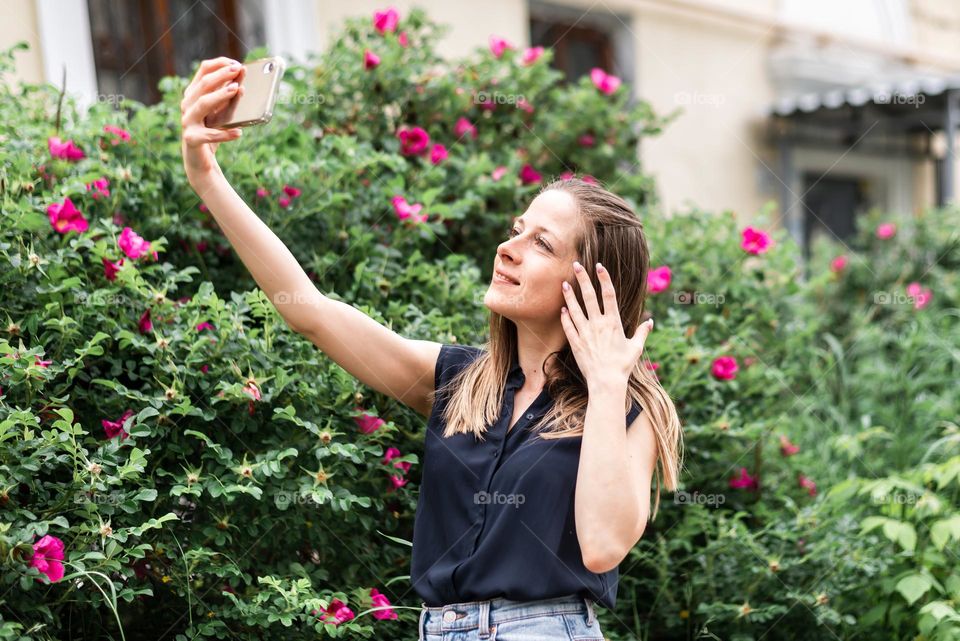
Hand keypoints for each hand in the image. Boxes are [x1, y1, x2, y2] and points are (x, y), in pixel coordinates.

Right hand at [180, 57, 245, 179]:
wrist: (200, 159)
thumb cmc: (212, 130)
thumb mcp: (222, 111)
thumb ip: (228, 97)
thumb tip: (241, 80)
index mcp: (193, 94)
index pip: (203, 71)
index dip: (219, 64)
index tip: (236, 63)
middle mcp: (187, 104)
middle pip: (203, 85)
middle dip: (221, 75)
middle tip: (238, 70)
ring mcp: (187, 121)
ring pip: (203, 104)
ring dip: (220, 95)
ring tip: (237, 90)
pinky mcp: (192, 139)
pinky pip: (210, 135)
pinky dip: (225, 134)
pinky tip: (238, 133)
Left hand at [559, 260, 653, 388]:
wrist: (606, 382)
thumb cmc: (623, 366)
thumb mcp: (636, 348)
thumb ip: (642, 333)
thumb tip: (650, 322)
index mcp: (613, 322)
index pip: (609, 294)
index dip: (604, 278)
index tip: (599, 266)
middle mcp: (598, 324)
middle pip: (589, 296)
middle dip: (583, 279)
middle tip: (576, 265)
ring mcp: (585, 332)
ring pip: (575, 309)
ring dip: (569, 295)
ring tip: (564, 283)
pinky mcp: (576, 342)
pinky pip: (569, 326)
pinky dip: (565, 317)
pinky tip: (563, 309)